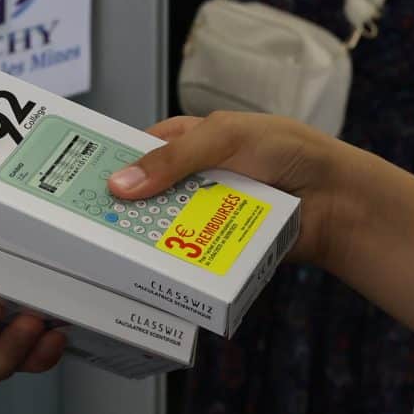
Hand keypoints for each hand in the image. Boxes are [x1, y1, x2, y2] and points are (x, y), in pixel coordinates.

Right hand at [105, 112, 349, 273]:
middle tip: (88, 225)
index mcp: (192, 141)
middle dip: (124, 208)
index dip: (112, 162)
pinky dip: (177, 262)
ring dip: (148, 238)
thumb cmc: (288, 151)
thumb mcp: (226, 138)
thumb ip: (174, 159)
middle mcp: (196, 178)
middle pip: (148, 194)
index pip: (140, 149)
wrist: (336, 200)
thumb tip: (120, 184)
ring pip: (166, 228)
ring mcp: (208, 214)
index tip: (77, 181)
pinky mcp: (222, 248)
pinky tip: (154, 274)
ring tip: (112, 254)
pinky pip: (192, 256)